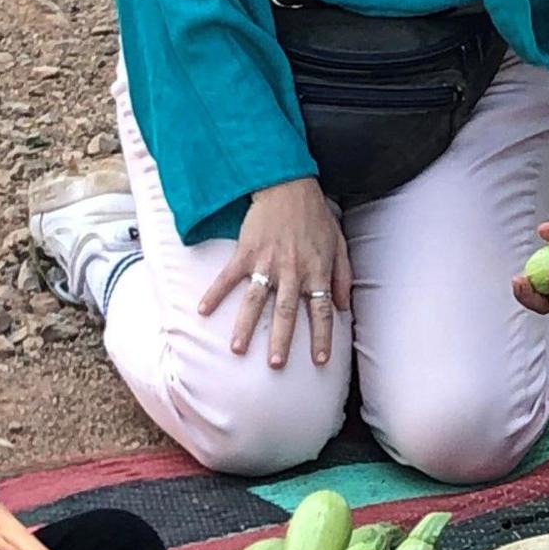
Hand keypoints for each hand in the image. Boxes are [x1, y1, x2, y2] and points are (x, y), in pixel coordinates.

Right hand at [202, 178, 349, 369]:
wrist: (288, 185)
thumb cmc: (316, 217)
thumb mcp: (339, 244)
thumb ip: (343, 276)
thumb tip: (345, 307)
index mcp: (316, 270)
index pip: (322, 310)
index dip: (322, 336)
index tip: (319, 361)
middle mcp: (292, 270)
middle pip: (287, 311)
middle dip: (282, 339)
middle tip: (276, 364)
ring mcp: (267, 262)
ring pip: (256, 299)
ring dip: (246, 326)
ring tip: (237, 349)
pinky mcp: (246, 251)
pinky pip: (228, 276)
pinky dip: (215, 293)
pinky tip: (203, 310)